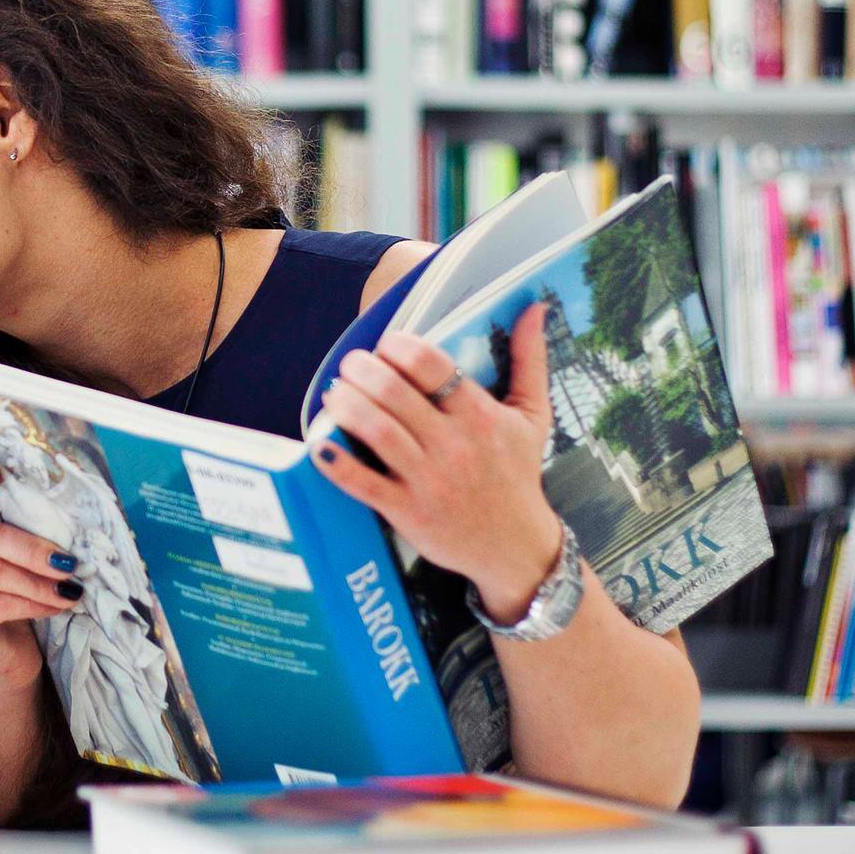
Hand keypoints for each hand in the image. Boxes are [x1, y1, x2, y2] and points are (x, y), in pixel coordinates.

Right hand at [0, 464, 84, 692]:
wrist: (1, 662)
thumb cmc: (12, 605)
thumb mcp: (13, 567)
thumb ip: (19, 541)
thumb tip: (67, 520)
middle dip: (32, 547)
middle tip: (69, 561)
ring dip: (38, 580)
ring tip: (69, 588)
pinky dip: (33, 604)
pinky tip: (57, 606)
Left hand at [310, 303, 564, 623]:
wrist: (515, 547)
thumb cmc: (518, 474)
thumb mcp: (532, 415)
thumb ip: (530, 359)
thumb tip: (534, 306)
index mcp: (481, 416)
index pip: (431, 366)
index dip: (399, 346)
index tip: (386, 343)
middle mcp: (454, 446)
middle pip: (394, 394)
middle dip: (362, 369)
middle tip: (351, 364)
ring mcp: (428, 480)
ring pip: (376, 431)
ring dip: (346, 404)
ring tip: (335, 391)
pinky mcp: (407, 512)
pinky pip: (363, 483)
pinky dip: (337, 462)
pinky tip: (320, 443)